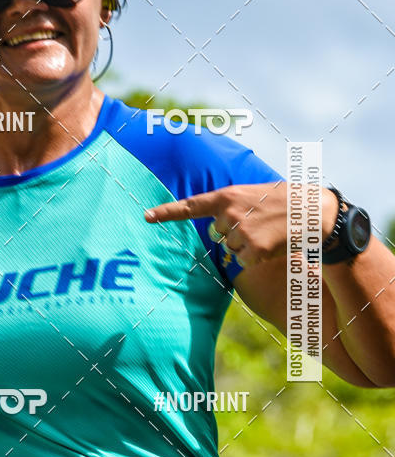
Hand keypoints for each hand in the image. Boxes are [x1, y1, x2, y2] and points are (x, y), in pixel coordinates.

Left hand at [144, 183, 339, 267]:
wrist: (311, 212)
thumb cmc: (282, 202)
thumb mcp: (251, 195)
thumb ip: (230, 207)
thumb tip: (217, 232)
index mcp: (227, 196)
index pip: (190, 206)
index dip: (166, 212)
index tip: (146, 216)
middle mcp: (228, 214)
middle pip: (217, 235)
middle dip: (233, 232)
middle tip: (258, 222)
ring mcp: (239, 232)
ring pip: (230, 249)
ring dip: (247, 245)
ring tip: (267, 231)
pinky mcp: (251, 249)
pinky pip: (244, 261)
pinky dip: (257, 257)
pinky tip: (271, 244)